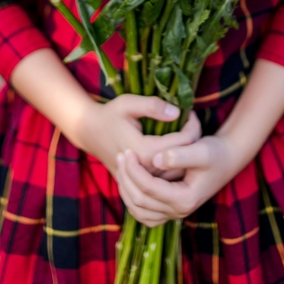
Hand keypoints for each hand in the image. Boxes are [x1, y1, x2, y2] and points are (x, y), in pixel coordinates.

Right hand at [75, 95, 201, 178]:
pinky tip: (175, 146)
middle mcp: (147, 170)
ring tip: (185, 131)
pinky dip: (176, 162)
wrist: (90, 133)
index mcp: (146, 152)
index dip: (192, 126)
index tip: (191, 112)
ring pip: (178, 171)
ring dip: (186, 152)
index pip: (183, 143)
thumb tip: (177, 112)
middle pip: (184, 159)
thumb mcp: (127, 103)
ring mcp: (145, 178)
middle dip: (193, 139)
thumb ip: (152, 106)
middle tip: (191, 121)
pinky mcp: (143, 180)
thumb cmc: (110, 115)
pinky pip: (168, 175)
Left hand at [115, 133, 239, 227]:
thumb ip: (180, 155)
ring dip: (126, 189)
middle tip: (121, 155)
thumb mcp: (201, 150)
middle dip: (126, 178)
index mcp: (185, 199)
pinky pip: (144, 213)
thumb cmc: (215, 152)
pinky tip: (129, 181)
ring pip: (139, 210)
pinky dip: (133, 200)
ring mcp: (174, 213)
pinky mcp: (170, 209)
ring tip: (121, 166)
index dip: (134, 170)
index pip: (149, 188)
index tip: (127, 151)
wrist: (226, 159)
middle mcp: (178, 211)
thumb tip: (156, 159)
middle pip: (140, 201)